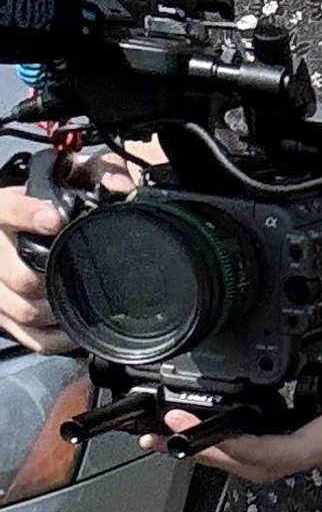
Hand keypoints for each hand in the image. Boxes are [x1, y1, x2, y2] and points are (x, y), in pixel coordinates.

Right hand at [1, 135, 170, 349]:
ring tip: (81, 306)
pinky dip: (54, 339)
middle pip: (15, 275)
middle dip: (49, 280)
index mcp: (5, 210)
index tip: (54, 218)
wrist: (31, 222)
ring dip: (54, 313)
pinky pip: (28, 336)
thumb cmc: (54, 200)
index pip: (5, 209)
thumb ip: (98, 172)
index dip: (26, 214)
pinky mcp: (4, 312)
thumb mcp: (74, 176)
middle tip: (79, 277)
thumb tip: (120, 185)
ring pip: (20, 310)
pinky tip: (73, 331)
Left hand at [169, 321, 321, 486]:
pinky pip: (278, 454)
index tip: (195, 428)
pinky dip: (244, 446)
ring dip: (220, 453)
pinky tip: (228, 427)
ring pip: (263, 465)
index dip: (233, 445)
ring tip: (179, 434)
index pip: (280, 452)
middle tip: (162, 434)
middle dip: (207, 455)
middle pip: (256, 467)